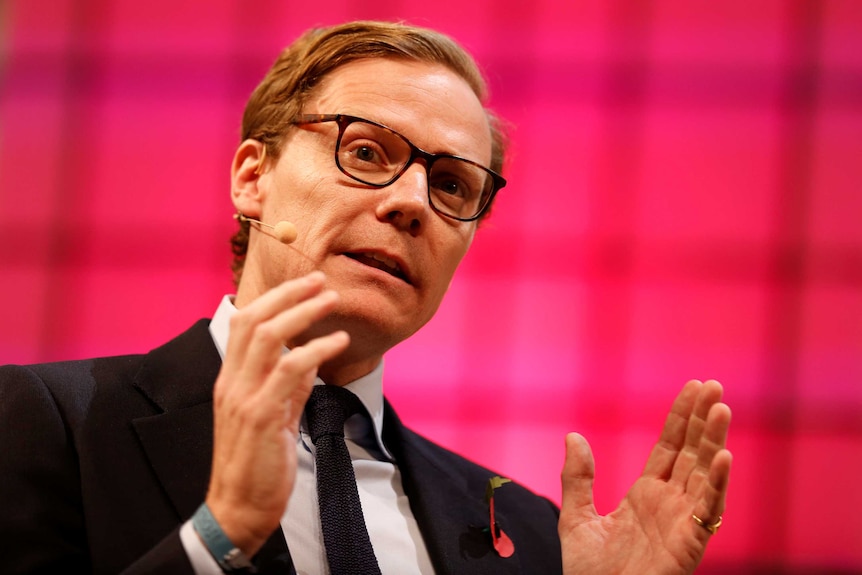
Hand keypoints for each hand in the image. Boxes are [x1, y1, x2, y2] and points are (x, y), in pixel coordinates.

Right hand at [204, 272, 349, 555]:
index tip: (301, 285)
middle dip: (288, 294)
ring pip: (269, 337)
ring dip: (303, 312)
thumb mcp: (272, 418)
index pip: (243, 324)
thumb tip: (309, 360)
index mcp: (230, 380)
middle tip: (319, 280)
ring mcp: (244, 397)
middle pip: (253, 320)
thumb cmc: (256, 465)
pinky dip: (317, 350)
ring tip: (331, 300)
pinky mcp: (262, 415)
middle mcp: (231, 382)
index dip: (272, 298)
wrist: (238, 509)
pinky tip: (338, 342)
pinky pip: (290, 370)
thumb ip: (288, 388)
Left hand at [558, 380, 731, 574]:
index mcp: (646, 495)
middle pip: (691, 453)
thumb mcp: (576, 518)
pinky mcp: (689, 544)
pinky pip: (708, 511)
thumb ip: (577, 478)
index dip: (681, 418)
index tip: (693, 387)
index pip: (669, 447)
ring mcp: (681, 522)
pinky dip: (718, 484)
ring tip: (721, 408)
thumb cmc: (590, 574)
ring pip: (704, 475)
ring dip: (715, 442)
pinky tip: (725, 457)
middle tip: (713, 385)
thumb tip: (573, 436)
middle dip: (703, 420)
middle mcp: (669, 504)